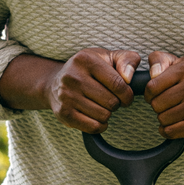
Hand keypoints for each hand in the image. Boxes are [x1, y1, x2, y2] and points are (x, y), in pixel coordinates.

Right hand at [0, 48, 141, 131]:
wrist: (54, 83)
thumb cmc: (87, 70)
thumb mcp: (107, 57)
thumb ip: (126, 59)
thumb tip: (129, 77)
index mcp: (86, 60)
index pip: (118, 84)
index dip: (128, 95)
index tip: (126, 97)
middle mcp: (73, 77)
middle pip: (112, 102)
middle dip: (116, 104)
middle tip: (109, 99)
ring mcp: (67, 96)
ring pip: (104, 116)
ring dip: (107, 114)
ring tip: (99, 106)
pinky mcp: (64, 113)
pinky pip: (94, 127)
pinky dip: (100, 125)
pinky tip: (95, 117)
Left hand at [144, 51, 183, 138]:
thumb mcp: (180, 64)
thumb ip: (160, 60)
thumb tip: (153, 74)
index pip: (152, 86)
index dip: (150, 94)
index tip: (157, 95)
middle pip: (156, 104)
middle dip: (159, 107)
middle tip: (170, 105)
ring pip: (163, 119)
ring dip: (165, 119)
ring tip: (176, 114)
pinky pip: (170, 131)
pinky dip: (168, 131)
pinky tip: (176, 125)